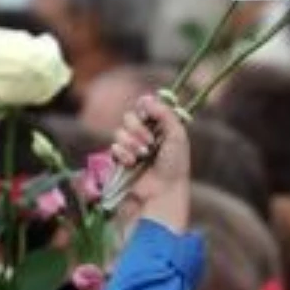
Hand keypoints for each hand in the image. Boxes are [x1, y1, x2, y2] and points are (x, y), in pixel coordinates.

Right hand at [110, 94, 190, 230]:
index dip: (145, 109)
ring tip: (143, 156)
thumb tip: (146, 97)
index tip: (149, 116)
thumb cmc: (174, 165)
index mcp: (162, 127)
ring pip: (119, 132)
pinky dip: (123, 154)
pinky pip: (113, 147)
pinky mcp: (120, 161)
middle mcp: (146, 135)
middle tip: (150, 143)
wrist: (161, 192)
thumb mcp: (176, 136)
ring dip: (131, 143)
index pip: (145, 107)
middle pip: (130, 117)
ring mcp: (131, 148)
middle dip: (138, 128)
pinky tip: (132, 164)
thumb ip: (164, 113)